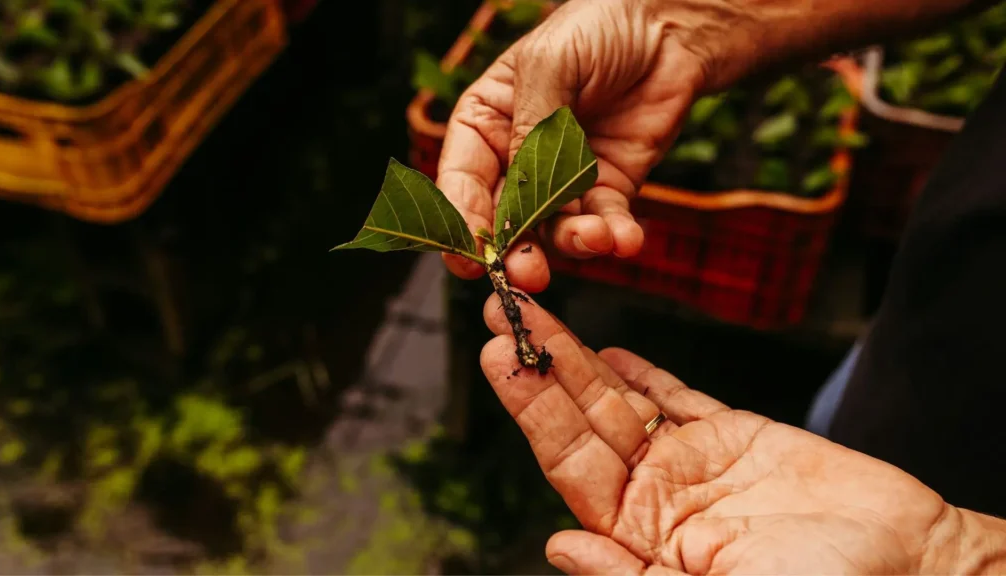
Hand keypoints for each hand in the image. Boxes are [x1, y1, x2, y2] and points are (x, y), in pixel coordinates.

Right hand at [436, 0, 708, 291]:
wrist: (671, 26)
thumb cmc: (598, 26)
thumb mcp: (549, 65)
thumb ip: (528, 129)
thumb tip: (515, 193)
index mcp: (485, 123)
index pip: (461, 180)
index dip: (462, 222)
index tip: (470, 256)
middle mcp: (517, 157)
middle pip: (503, 219)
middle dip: (515, 249)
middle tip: (528, 273)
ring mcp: (563, 178)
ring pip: (554, 230)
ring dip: (571, 244)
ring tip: (594, 239)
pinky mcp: (608, 187)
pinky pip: (605, 223)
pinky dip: (614, 237)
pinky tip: (625, 238)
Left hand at [478, 293, 989, 574]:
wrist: (912, 566)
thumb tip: (558, 545)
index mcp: (640, 537)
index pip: (568, 464)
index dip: (532, 409)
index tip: (501, 358)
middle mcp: (656, 494)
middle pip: (585, 420)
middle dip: (542, 367)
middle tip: (503, 313)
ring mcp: (693, 461)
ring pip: (622, 399)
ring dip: (579, 358)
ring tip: (536, 314)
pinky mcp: (734, 435)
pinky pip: (678, 396)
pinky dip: (645, 371)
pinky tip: (609, 348)